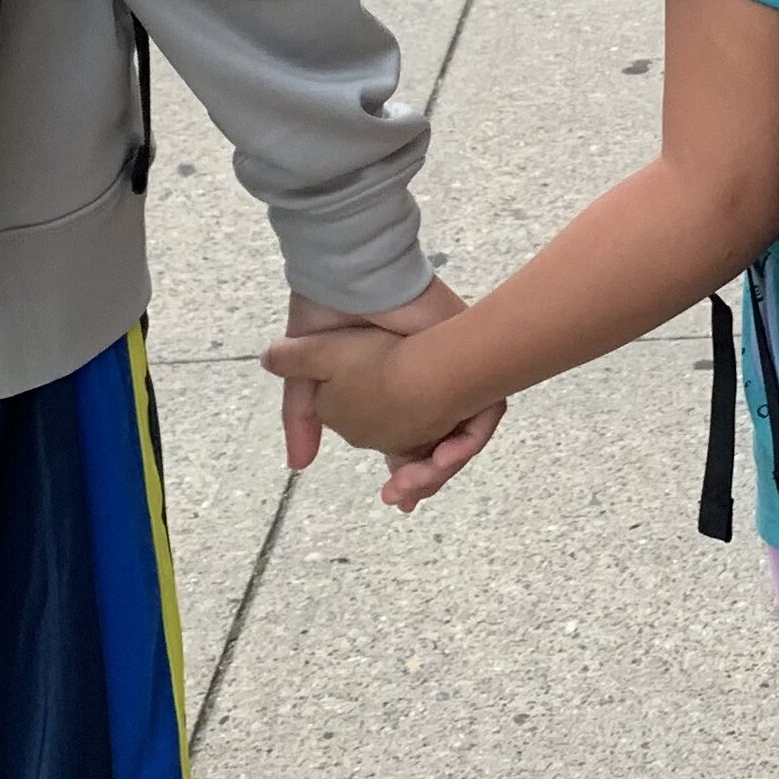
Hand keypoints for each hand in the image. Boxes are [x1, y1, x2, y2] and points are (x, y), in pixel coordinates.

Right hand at [278, 279, 503, 511]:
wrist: (355, 280)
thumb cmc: (329, 318)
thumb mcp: (307, 374)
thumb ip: (301, 417)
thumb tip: (298, 464)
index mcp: (391, 394)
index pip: (407, 449)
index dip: (404, 477)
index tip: (393, 497)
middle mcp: (424, 390)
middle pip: (435, 452)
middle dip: (421, 480)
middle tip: (398, 497)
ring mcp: (449, 378)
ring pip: (458, 442)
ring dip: (437, 470)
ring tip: (410, 484)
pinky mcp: (469, 361)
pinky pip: (480, 418)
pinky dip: (463, 442)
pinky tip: (440, 456)